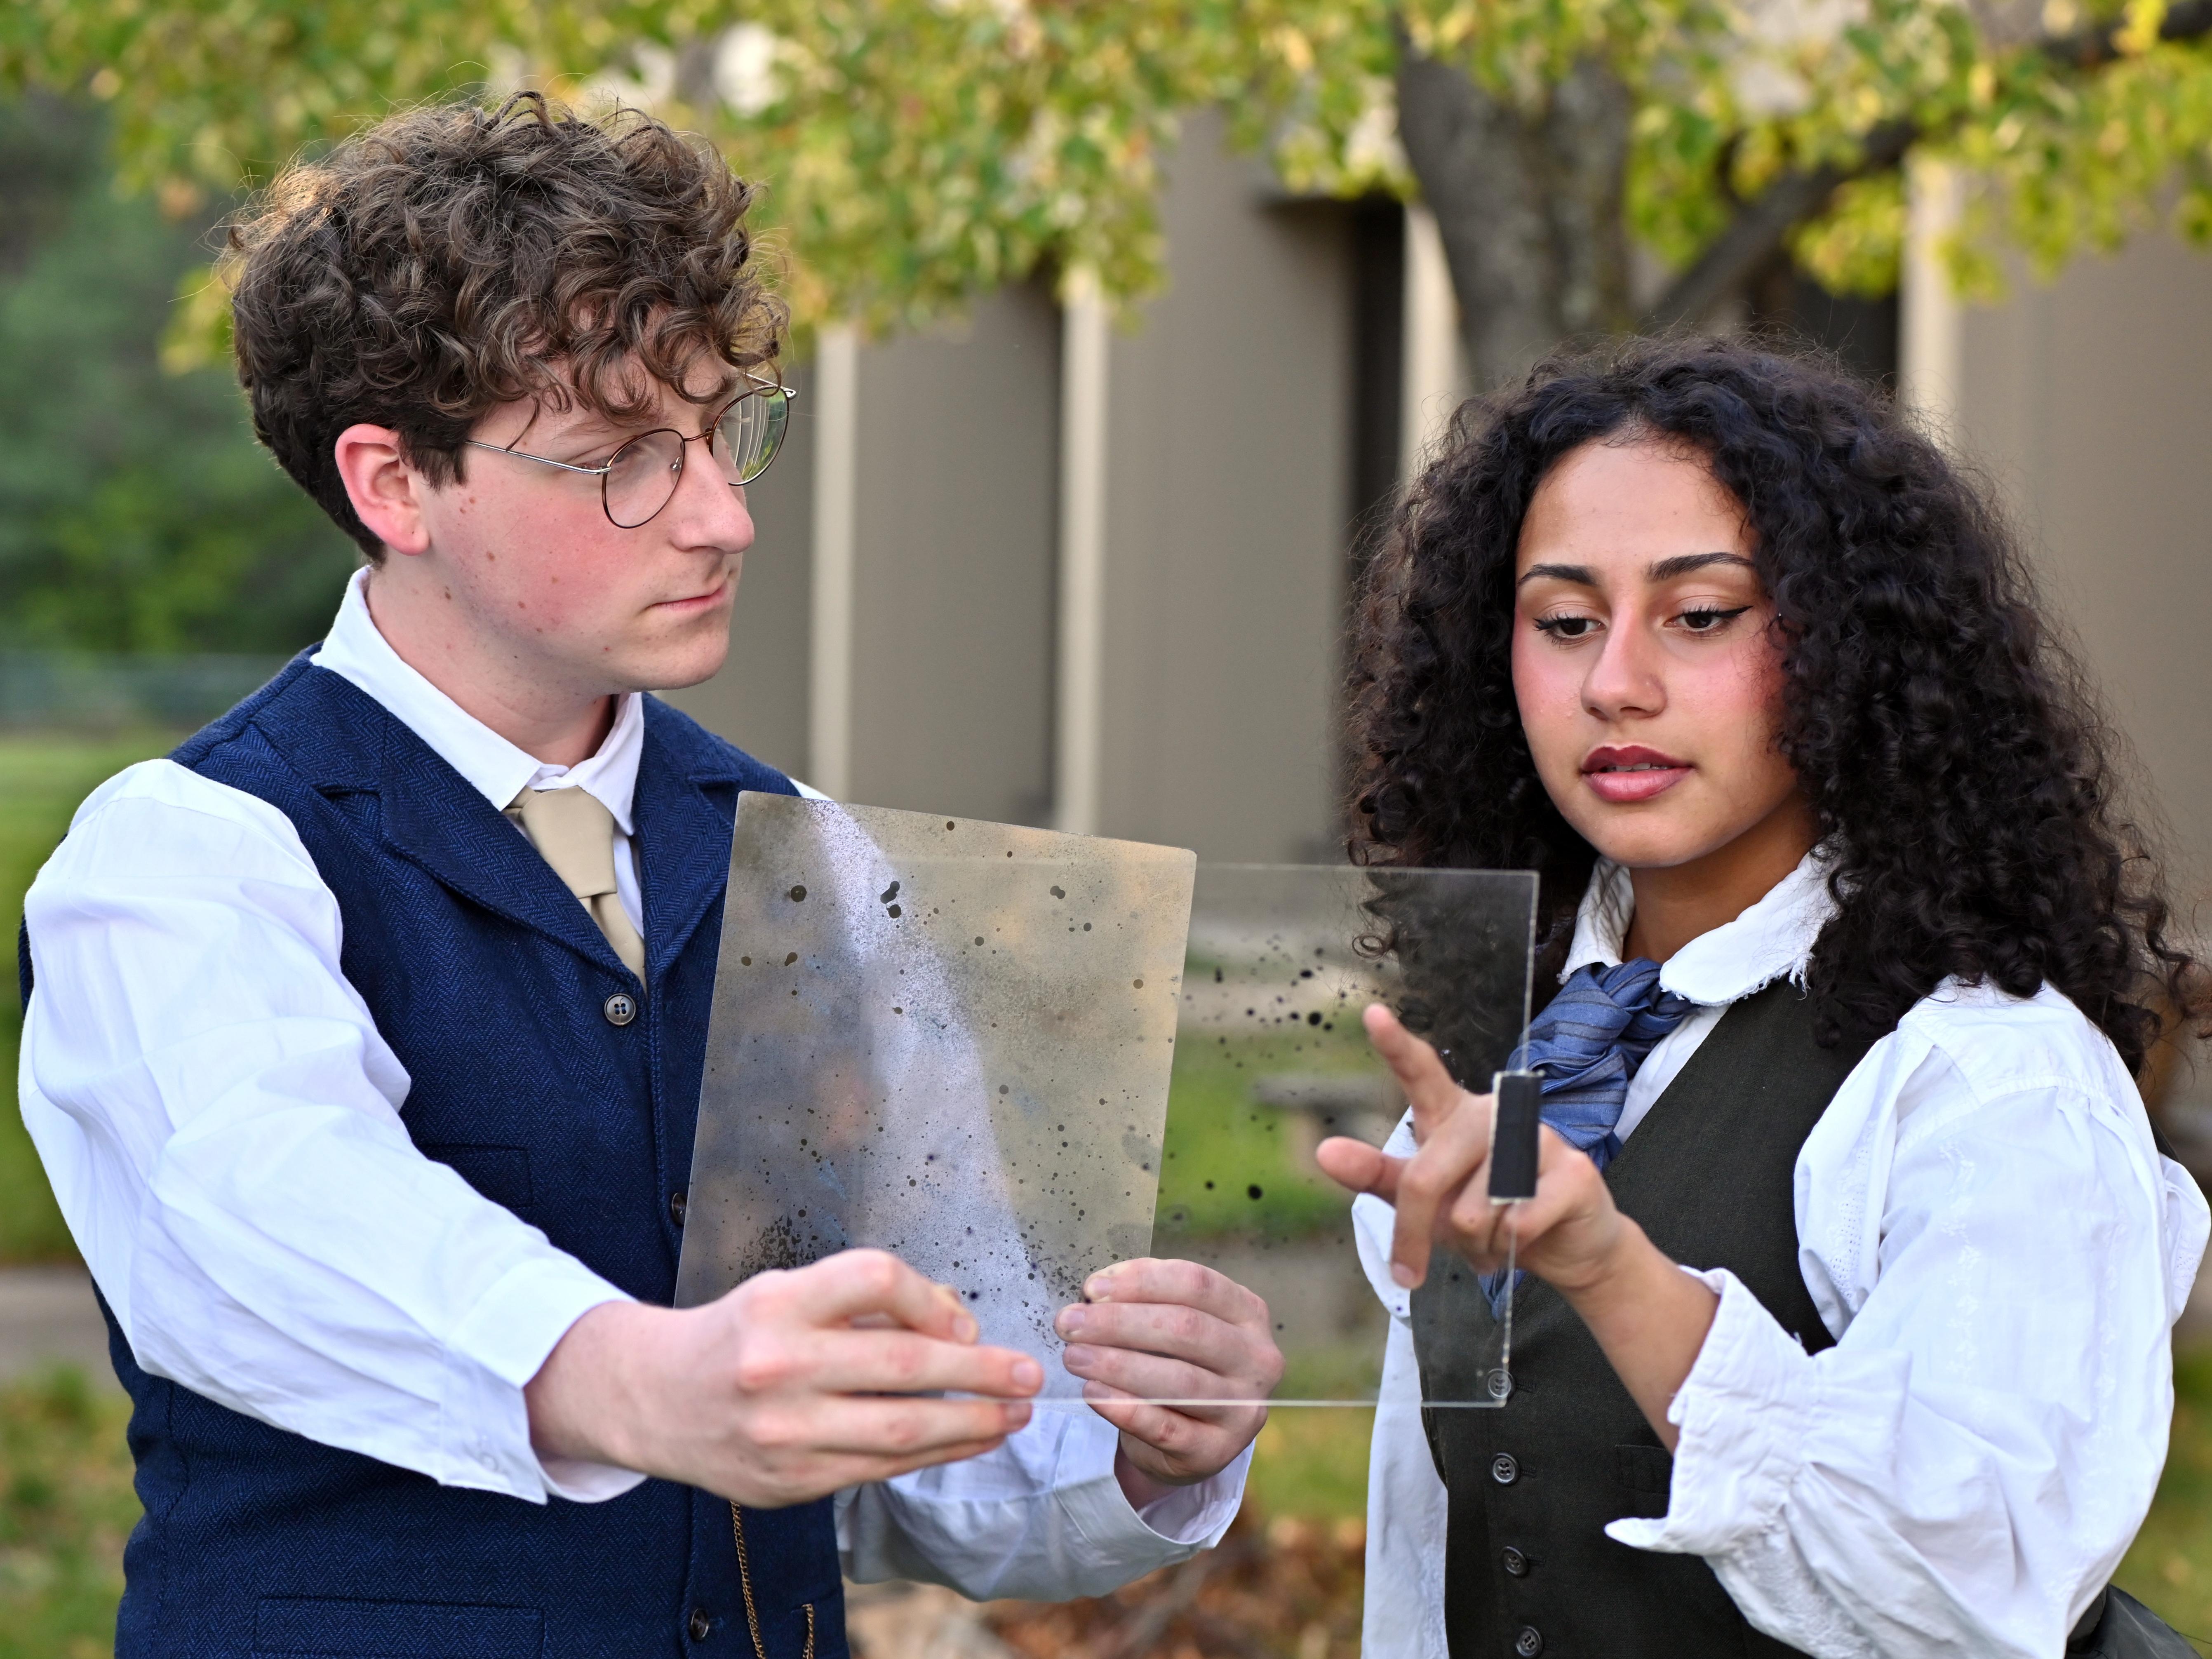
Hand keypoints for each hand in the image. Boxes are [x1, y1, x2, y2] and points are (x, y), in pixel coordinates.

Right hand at [526, 1248, 1041, 1506]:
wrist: (653, 1398)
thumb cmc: (737, 1334)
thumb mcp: (787, 1292)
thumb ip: (863, 1302)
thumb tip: (956, 1321)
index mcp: (778, 1306)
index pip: (874, 1279)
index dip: (930, 1296)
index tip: (964, 1317)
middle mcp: (779, 1368)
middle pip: (903, 1365)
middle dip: (979, 1371)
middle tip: (1030, 1374)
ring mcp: (784, 1434)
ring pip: (900, 1431)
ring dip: (971, 1424)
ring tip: (1015, 1414)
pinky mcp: (790, 1482)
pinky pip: (879, 1469)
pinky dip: (933, 1456)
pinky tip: (968, 1441)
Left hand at [1054, 1258, 1282, 1507]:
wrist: (1191, 1439)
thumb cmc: (1177, 1364)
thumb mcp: (1173, 1326)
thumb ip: (1144, 1302)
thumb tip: (1095, 1292)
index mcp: (1249, 1314)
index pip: (1197, 1283)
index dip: (1142, 1281)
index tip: (1092, 1289)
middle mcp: (1257, 1359)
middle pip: (1186, 1328)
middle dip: (1120, 1322)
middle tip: (1069, 1323)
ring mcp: (1242, 1409)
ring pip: (1178, 1379)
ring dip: (1117, 1364)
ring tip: (1073, 1356)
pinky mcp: (1216, 1452)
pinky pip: (1166, 1428)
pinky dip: (1125, 1409)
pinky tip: (1093, 1394)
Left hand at [1315, 1004, 1634, 1292]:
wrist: (1563, 1247)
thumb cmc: (1483, 1216)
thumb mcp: (1423, 1198)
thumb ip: (1376, 1174)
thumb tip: (1324, 1152)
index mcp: (1451, 1113)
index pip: (1420, 1072)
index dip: (1395, 1044)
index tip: (1372, 1014)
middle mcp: (1492, 1113)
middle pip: (1426, 1178)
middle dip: (1417, 1235)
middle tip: (1416, 1268)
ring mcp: (1538, 1137)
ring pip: (1472, 1212)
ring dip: (1475, 1244)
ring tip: (1491, 1239)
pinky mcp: (1574, 1171)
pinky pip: (1518, 1223)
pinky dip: (1511, 1248)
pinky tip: (1525, 1240)